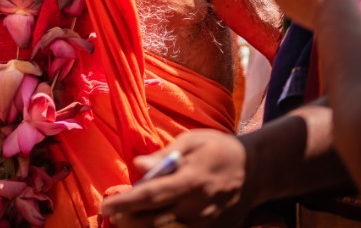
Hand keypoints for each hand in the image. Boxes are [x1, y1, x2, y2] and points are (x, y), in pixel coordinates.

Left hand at [100, 130, 250, 226]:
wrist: (255, 170)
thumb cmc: (219, 150)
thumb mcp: (192, 141)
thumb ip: (164, 154)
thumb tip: (137, 165)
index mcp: (191, 180)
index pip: (151, 196)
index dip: (125, 203)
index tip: (105, 206)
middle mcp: (197, 207)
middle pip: (153, 220)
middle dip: (128, 219)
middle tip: (113, 213)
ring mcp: (205, 224)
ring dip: (142, 227)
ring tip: (127, 219)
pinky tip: (151, 222)